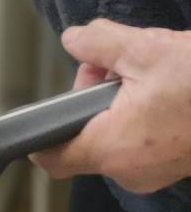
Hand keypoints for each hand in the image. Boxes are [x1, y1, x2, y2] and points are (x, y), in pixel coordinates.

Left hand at [33, 20, 190, 193]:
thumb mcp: (144, 49)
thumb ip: (98, 43)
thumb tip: (74, 39)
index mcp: (113, 147)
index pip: (54, 158)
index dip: (39, 134)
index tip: (36, 112)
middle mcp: (130, 171)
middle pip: (85, 134)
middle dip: (91, 91)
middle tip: (110, 60)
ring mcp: (154, 172)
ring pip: (114, 132)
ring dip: (119, 97)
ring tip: (144, 66)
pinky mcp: (174, 164)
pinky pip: (140, 137)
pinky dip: (140, 110)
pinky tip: (162, 83)